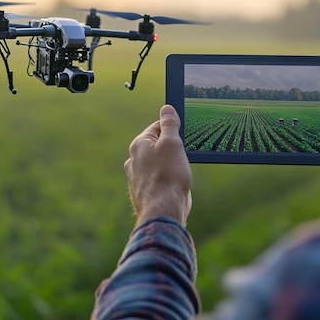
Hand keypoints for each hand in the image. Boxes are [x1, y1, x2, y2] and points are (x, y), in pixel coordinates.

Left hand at [124, 105, 191, 225]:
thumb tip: (167, 109)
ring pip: (159, 164)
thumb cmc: (168, 175)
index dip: (173, 129)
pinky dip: (169, 180)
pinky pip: (159, 179)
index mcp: (139, 145)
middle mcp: (134, 160)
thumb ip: (169, 125)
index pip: (157, 127)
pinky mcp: (145, 192)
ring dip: (171, 165)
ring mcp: (138, 177)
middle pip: (157, 146)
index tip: (184, 134)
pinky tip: (176, 185)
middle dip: (172, 148)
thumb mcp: (172, 143)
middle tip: (184, 154)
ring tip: (180, 172)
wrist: (163, 210)